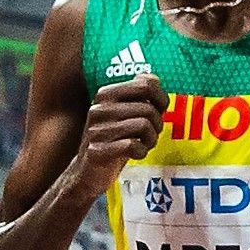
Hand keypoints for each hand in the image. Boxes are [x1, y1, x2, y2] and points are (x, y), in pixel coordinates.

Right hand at [79, 73, 167, 187]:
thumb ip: (140, 95)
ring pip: (143, 125)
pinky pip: (132, 145)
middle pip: (148, 108)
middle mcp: (98, 109)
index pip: (146, 84)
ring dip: (151, 139)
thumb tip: (154, 78)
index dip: (162, 98)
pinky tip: (135, 153)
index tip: (160, 110)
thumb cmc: (114, 139)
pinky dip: (141, 151)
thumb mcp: (126, 113)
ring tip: (144, 144)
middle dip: (157, 124)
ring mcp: (95, 130)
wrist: (88, 171)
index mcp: (105, 94)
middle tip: (150, 134)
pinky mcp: (96, 151)